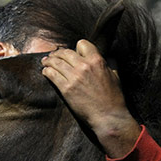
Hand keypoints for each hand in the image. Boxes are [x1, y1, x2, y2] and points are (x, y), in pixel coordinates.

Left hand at [41, 40, 140, 157]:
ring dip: (49, 60)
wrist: (108, 116)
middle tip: (54, 55)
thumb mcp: (115, 76)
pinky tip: (45, 72)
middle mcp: (84, 66)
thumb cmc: (113, 98)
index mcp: (97, 61)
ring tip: (46, 61)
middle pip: (65, 52)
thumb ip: (110, 64)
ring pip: (56, 62)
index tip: (74, 53)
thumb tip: (108, 57)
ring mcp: (74, 77)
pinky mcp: (66, 89)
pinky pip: (51, 74)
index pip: (82, 44)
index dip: (77, 48)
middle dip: (58, 53)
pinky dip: (46, 71)